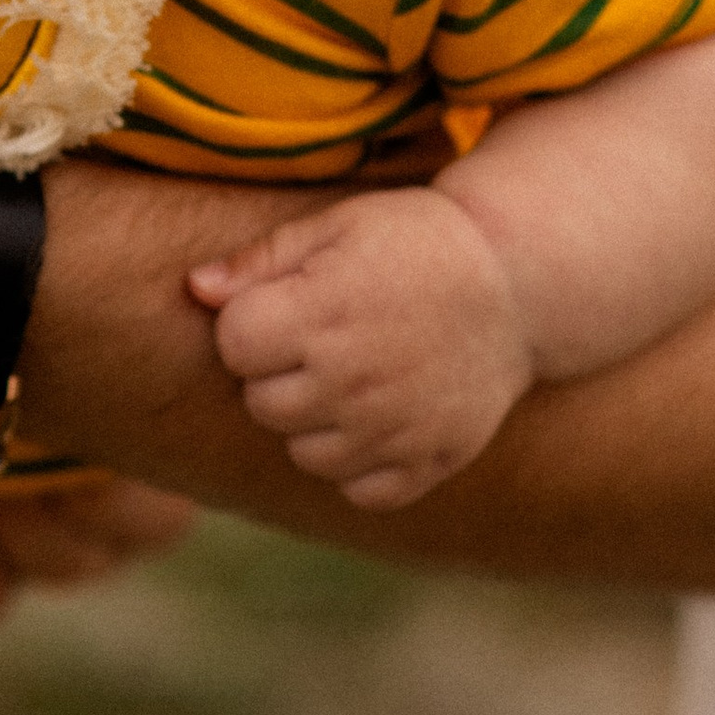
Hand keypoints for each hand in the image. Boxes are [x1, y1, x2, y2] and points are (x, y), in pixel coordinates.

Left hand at [190, 185, 534, 508]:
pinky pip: (359, 490)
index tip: (287, 305)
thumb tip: (194, 289)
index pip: (233, 346)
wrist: (520, 280)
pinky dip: (361, 464)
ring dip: (315, 422)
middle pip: (262, 404)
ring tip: (353, 376)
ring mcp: (392, 429)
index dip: (251, 323)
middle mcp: (351, 381)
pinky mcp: (427, 463)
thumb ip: (260, 260)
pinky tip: (380, 416)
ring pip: (305, 454)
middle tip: (323, 339)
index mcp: (319, 315)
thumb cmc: (416, 241)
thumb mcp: (337, 224)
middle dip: (277, 374)